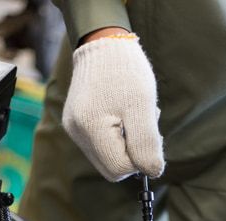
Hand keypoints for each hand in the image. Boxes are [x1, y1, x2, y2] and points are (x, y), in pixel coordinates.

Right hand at [62, 30, 163, 181]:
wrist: (104, 43)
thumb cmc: (126, 71)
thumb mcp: (143, 107)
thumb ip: (147, 143)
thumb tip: (152, 172)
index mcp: (91, 129)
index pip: (119, 169)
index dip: (140, 158)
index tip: (150, 134)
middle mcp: (77, 133)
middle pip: (111, 168)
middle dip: (133, 151)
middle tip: (143, 123)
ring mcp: (74, 129)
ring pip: (107, 157)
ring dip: (127, 142)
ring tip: (133, 114)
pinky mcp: (76, 124)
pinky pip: (101, 144)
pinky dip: (117, 135)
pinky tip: (122, 113)